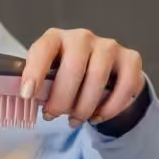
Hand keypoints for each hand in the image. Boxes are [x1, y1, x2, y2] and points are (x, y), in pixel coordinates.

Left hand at [20, 28, 145, 127]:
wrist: (99, 75)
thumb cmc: (64, 77)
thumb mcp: (45, 80)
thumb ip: (38, 86)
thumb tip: (28, 100)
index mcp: (55, 39)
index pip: (44, 49)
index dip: (35, 72)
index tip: (27, 95)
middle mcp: (82, 38)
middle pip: (73, 68)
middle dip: (61, 99)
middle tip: (53, 115)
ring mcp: (108, 46)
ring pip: (98, 77)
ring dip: (84, 106)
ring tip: (74, 120)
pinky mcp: (130, 58)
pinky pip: (125, 84)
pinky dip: (111, 107)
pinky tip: (97, 117)